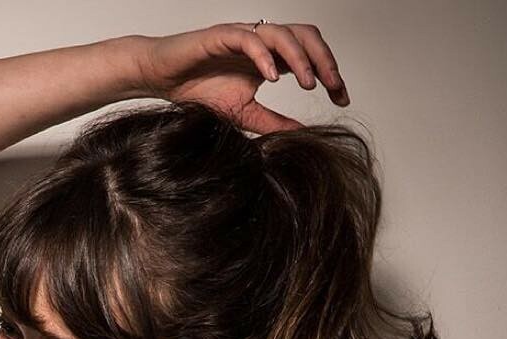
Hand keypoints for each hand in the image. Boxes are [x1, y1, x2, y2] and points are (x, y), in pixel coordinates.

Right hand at [134, 21, 348, 133]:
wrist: (164, 79)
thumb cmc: (200, 92)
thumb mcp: (246, 114)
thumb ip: (275, 121)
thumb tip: (302, 135)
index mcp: (272, 57)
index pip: (311, 56)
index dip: (331, 74)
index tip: (342, 98)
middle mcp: (263, 42)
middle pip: (305, 36)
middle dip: (325, 60)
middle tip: (334, 88)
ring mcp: (244, 35)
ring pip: (282, 34)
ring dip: (300, 58)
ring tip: (310, 83)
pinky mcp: (222, 34)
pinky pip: (249, 38)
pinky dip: (264, 56)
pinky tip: (273, 78)